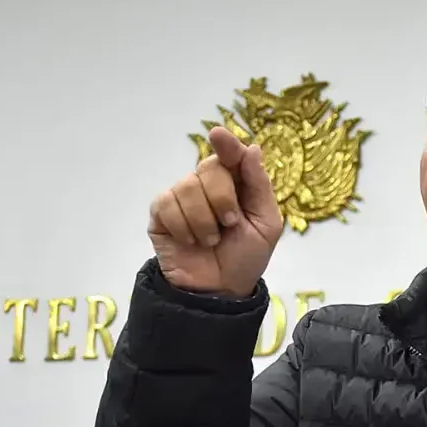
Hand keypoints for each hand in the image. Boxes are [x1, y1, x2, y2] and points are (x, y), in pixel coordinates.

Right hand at [148, 127, 282, 296]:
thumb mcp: (266, 224)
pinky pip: (167, 204)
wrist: (219, 290)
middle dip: (223, 200)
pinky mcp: (161, 214)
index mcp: (236, 184)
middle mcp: (207, 185)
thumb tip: (252, 148)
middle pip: (209, 169)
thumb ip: (260, 186)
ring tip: (210, 240)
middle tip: (229, 224)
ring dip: (204, 220)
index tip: (219, 136)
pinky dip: (183, 226)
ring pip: (187, 187)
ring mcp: (182, 198)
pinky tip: (190, 241)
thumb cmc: (246, 257)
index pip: (230, 155)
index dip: (226, 145)